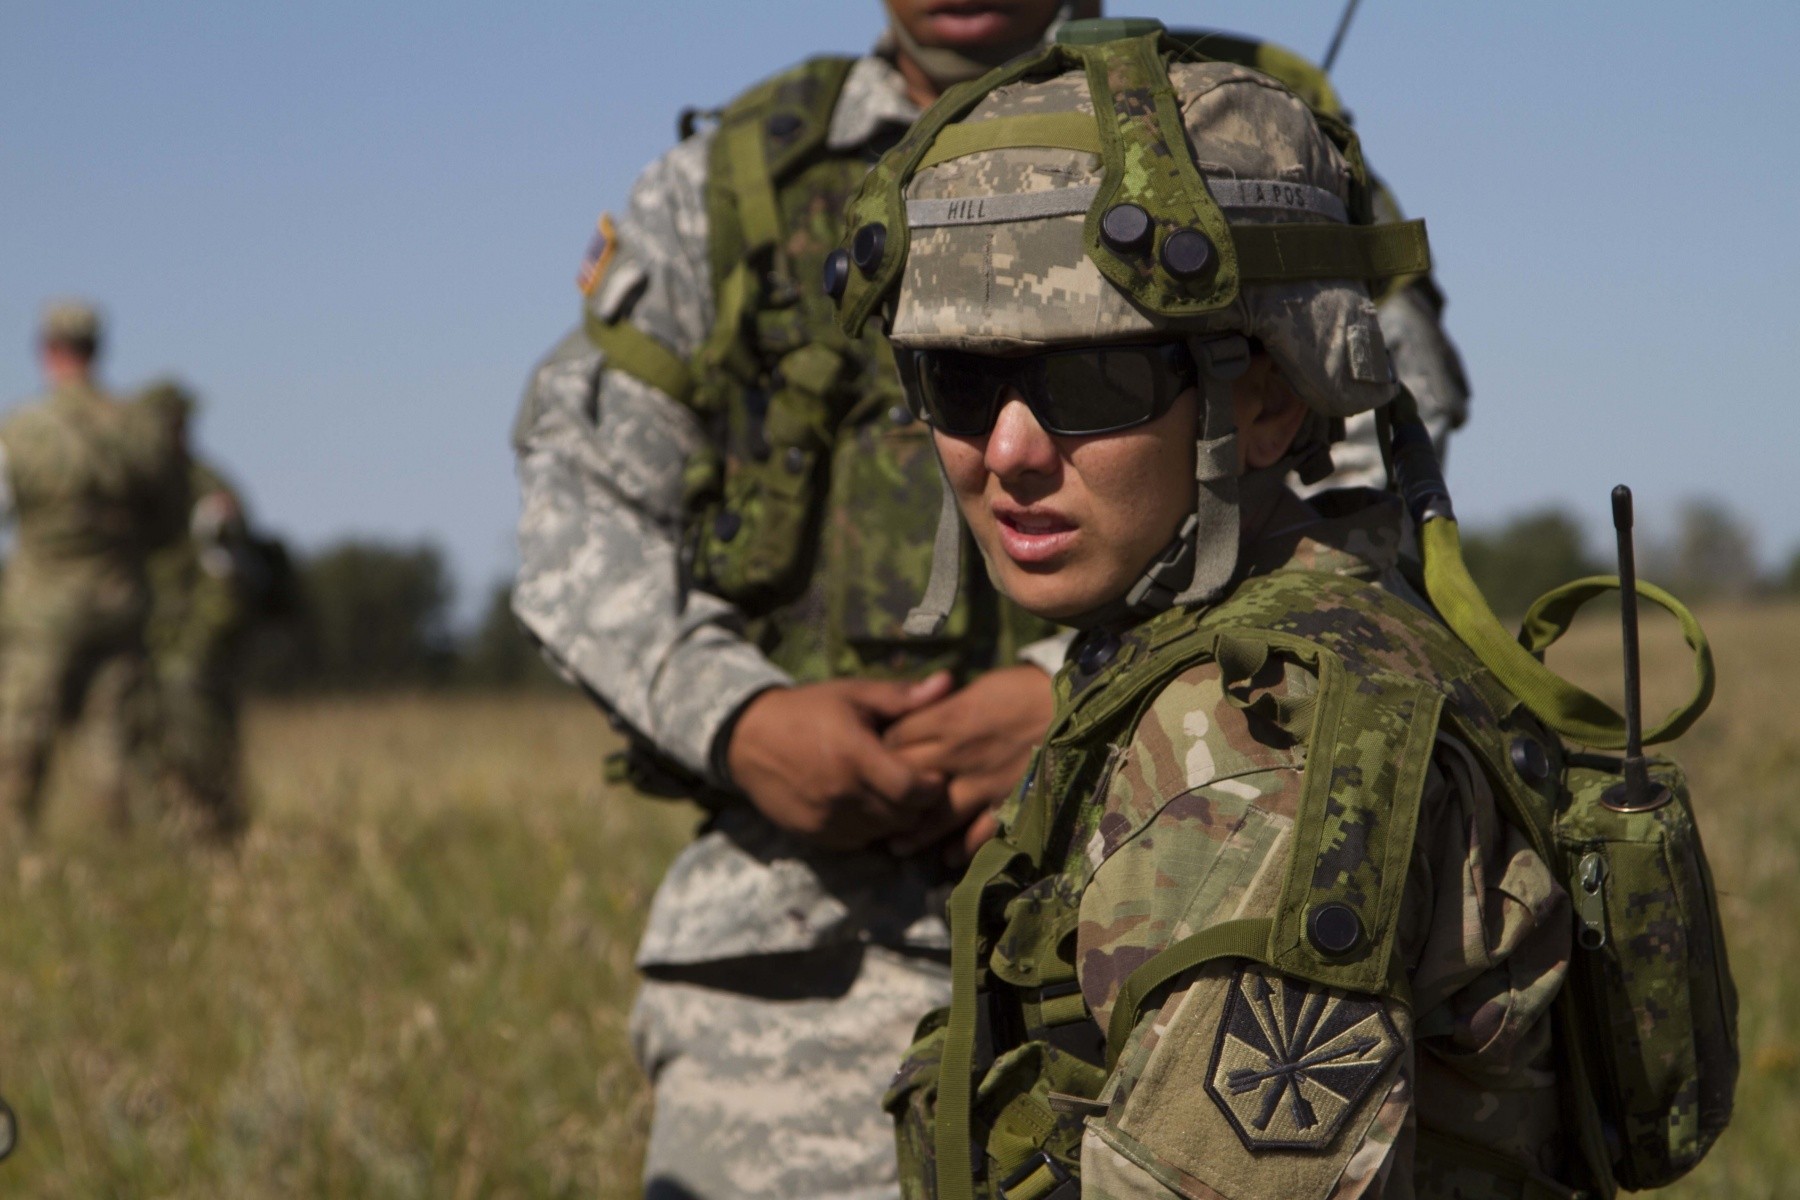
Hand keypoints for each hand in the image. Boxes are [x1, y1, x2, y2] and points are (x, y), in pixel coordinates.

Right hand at [725, 674, 953, 850]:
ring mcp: (826, 819)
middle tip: (916, 785)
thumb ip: (903, 696)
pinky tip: (864, 805)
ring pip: (883, 833)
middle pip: (904, 817)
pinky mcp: (814, 835)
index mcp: (855, 755)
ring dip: (893, 818)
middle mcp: (841, 793)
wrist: (748, 738)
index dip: (933, 787)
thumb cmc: (808, 710)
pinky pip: (858, 842)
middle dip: (917, 804)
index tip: (934, 774)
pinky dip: (868, 828)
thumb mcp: (854, 694)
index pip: (913, 790)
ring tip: (890, 794)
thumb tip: (950, 681)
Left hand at [882, 665, 1054, 860]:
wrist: (1074, 705)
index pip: (895, 740)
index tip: (872, 762)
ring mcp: (983, 783)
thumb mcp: (977, 687)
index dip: (879, 752)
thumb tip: (913, 716)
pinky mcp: (1007, 801)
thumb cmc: (1024, 688)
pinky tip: (948, 857)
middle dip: (887, 795)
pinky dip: (963, 847)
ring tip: (896, 847)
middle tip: (873, 809)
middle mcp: (958, 754)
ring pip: (937, 815)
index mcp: (948, 719)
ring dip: (915, 834)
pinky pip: (979, 832)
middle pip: (908, 781)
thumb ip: (942, 707)